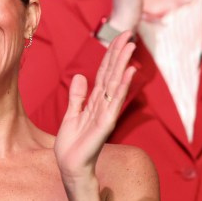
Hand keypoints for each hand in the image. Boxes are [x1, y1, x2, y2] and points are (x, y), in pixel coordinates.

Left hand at [54, 34, 135, 185]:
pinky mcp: (106, 124)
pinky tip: (127, 72)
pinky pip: (114, 102)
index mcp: (94, 102)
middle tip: (128, 34)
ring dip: (123, 64)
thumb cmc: (72, 144)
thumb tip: (80, 77)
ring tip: (130, 46)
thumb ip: (77, 97)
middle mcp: (103, 105)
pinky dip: (121, 86)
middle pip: (112, 74)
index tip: (118, 38)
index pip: (104, 73)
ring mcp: (106, 113)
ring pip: (115, 83)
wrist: (71, 166)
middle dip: (119, 54)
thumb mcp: (71, 115)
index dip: (110, 56)